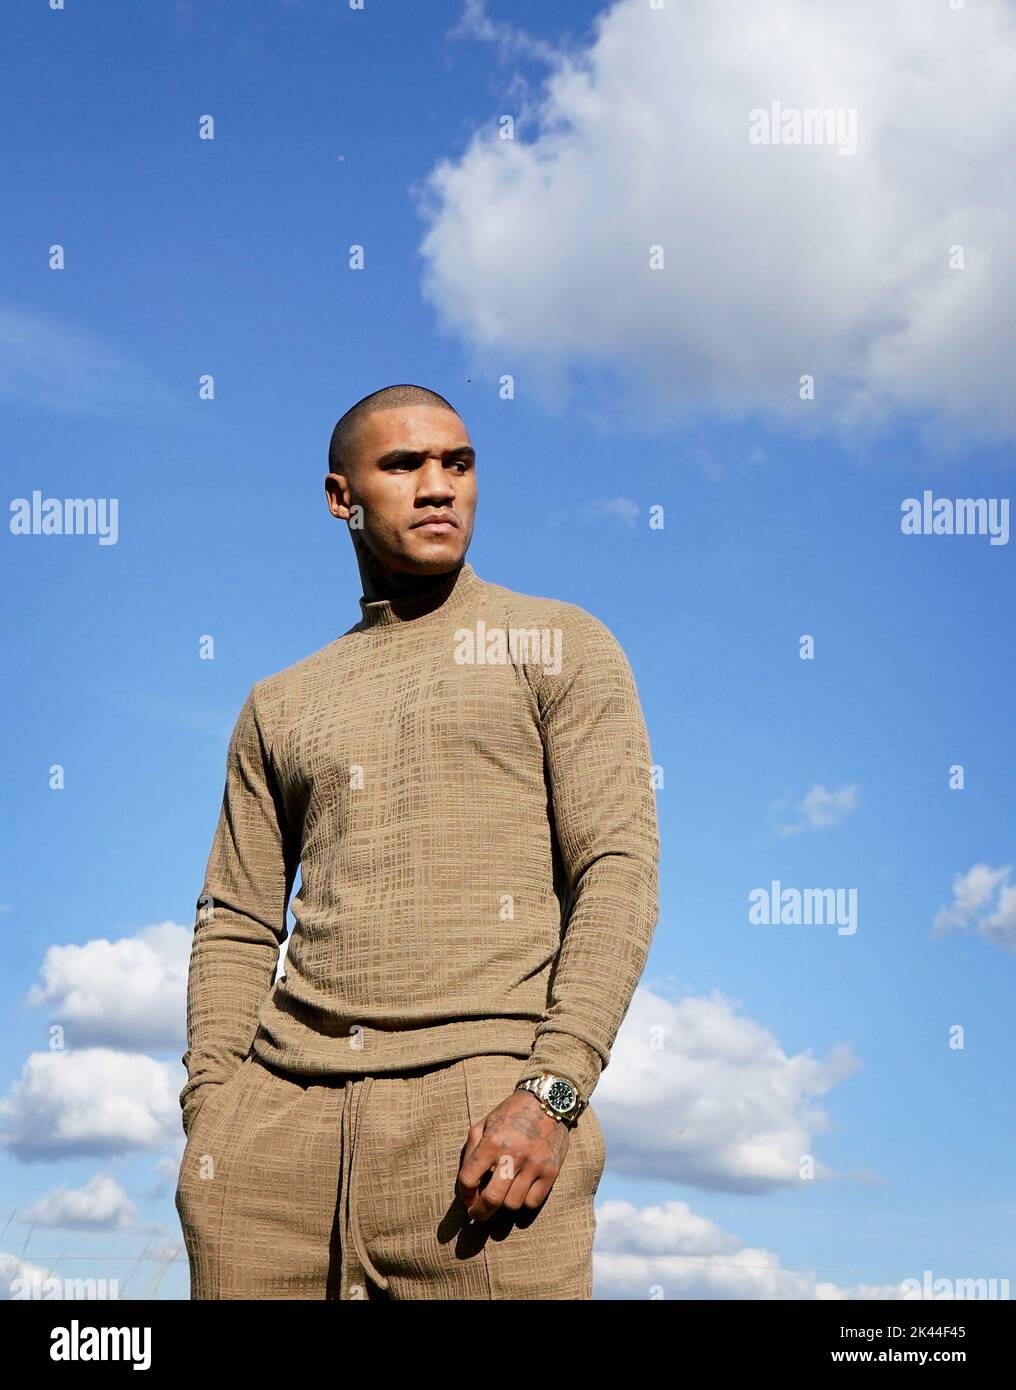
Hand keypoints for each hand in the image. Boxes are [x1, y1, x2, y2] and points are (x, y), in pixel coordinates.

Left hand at [456, 1088, 569, 1221]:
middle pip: (492, 1200)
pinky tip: (520, 1193)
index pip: (468, 1179)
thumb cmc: (511, 1114)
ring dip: (503, 1206)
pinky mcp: (551, 1172)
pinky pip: (532, 1203)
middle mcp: (512, 1155)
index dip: (464, 1195)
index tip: (467, 1199)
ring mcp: (534, 1165)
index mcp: (492, 1142)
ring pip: (512, 1205)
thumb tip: (468, 1185)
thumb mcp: (485, 1123)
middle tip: (478, 1215)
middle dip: (480, 1213)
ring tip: (502, 1197)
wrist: (548, 1101)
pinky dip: (524, 1202)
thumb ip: (472, 1151)